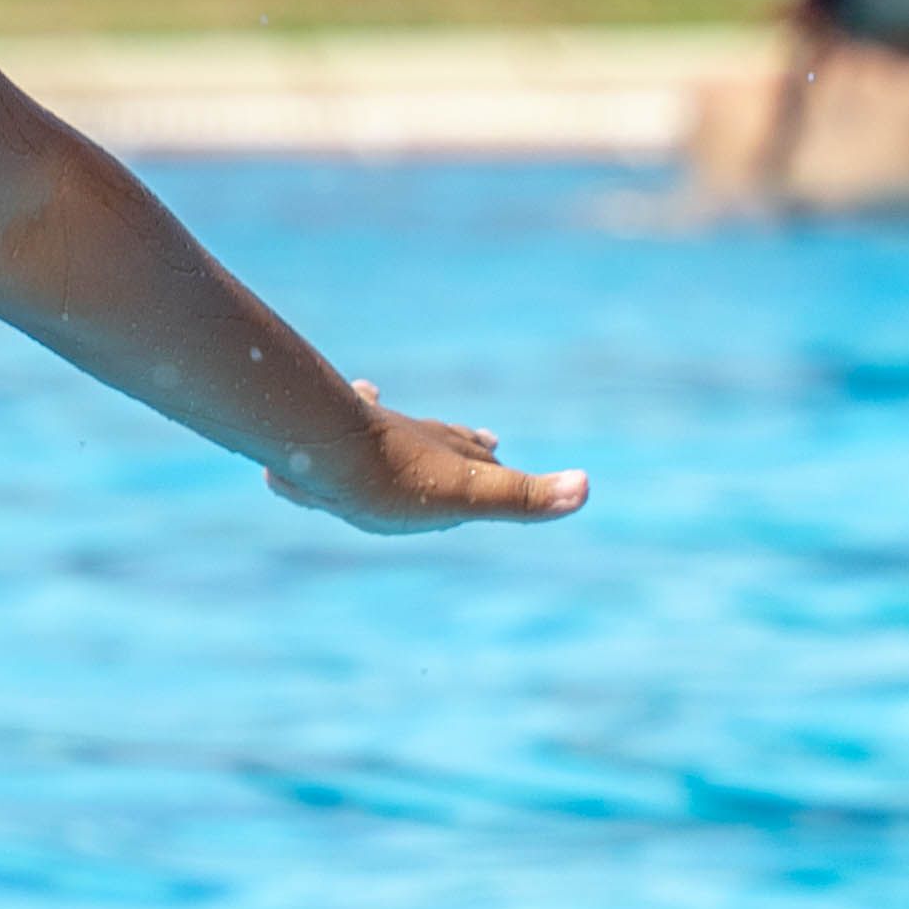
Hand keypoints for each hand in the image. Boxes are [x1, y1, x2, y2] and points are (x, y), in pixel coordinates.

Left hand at [267, 388, 587, 534]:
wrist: (321, 449)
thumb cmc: (396, 477)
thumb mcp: (467, 494)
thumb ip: (522, 497)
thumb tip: (587, 487)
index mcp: (442, 452)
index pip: (474, 458)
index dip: (484, 459)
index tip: (493, 447)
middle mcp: (406, 435)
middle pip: (435, 439)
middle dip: (451, 441)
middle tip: (471, 439)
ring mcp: (364, 433)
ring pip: (386, 428)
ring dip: (398, 426)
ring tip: (397, 420)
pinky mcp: (322, 435)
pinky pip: (329, 426)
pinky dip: (334, 418)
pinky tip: (324, 410)